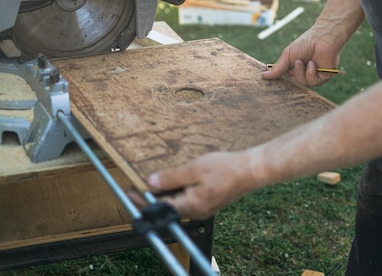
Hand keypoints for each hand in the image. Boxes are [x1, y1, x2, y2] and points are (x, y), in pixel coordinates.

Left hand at [144, 151, 258, 219]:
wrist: (251, 170)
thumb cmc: (227, 169)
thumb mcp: (194, 169)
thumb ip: (171, 177)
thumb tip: (151, 182)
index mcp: (192, 206)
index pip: (160, 207)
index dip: (143, 201)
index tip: (129, 193)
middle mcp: (196, 211)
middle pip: (167, 207)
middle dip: (151, 197)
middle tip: (136, 184)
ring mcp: (203, 207)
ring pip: (177, 202)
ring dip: (164, 193)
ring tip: (153, 179)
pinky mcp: (208, 201)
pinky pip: (187, 199)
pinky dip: (177, 191)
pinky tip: (174, 179)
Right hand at [262, 30, 341, 86]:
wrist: (321, 38)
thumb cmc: (304, 44)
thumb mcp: (288, 56)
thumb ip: (278, 68)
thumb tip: (263, 76)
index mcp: (294, 68)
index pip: (285, 78)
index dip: (281, 78)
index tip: (274, 77)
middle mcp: (304, 73)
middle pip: (294, 82)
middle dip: (295, 72)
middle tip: (298, 61)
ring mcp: (313, 76)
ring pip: (303, 83)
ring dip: (302, 71)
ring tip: (306, 61)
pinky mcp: (323, 78)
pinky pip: (313, 82)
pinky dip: (311, 73)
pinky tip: (313, 63)